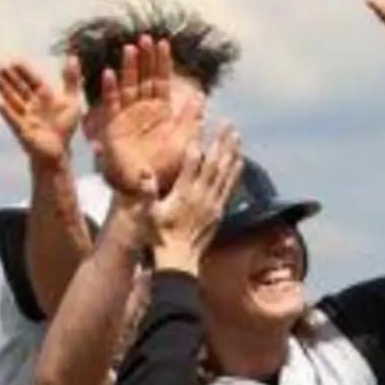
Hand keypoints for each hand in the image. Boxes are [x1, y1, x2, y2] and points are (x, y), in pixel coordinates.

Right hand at [0, 57, 82, 167]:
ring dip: (5, 90)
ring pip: (13, 100)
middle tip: (1, 66)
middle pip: (20, 88)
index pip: (32, 80)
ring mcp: (25, 116)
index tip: (15, 61)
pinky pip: (13, 120)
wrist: (59, 150)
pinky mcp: (22, 130)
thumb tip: (73, 57)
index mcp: (44, 96)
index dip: (24, 71)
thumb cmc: (63, 126)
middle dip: (10, 78)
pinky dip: (7, 112)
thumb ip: (71, 80)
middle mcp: (32, 104)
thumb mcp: (71, 101)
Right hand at [96, 36, 204, 195]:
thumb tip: (201, 97)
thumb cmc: (163, 167)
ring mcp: (126, 116)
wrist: (144, 186)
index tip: (164, 43)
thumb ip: (190, 120)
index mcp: (160, 111)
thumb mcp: (182, 142)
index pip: (161, 81)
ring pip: (127, 86)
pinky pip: (110, 106)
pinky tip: (109, 74)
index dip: (162, 63)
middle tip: (145, 38)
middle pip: (143, 78)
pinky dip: (109, 90)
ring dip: (128, 68)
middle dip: (145, 59)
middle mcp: (142, 109)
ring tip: (130, 48)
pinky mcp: (113, 126)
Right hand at [149, 124, 243, 274]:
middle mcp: (201, 196)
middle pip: (214, 163)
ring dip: (231, 152)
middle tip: (226, 123)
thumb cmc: (159, 237)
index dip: (197, 141)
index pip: (192, 162)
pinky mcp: (218, 211)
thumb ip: (147, 194)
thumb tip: (144, 174)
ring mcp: (212, 204)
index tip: (201, 123)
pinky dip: (235, 172)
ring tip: (236, 135)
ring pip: (225, 173)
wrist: (178, 262)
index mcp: (183, 194)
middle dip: (220, 141)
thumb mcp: (148, 216)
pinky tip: (239, 160)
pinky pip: (230, 187)